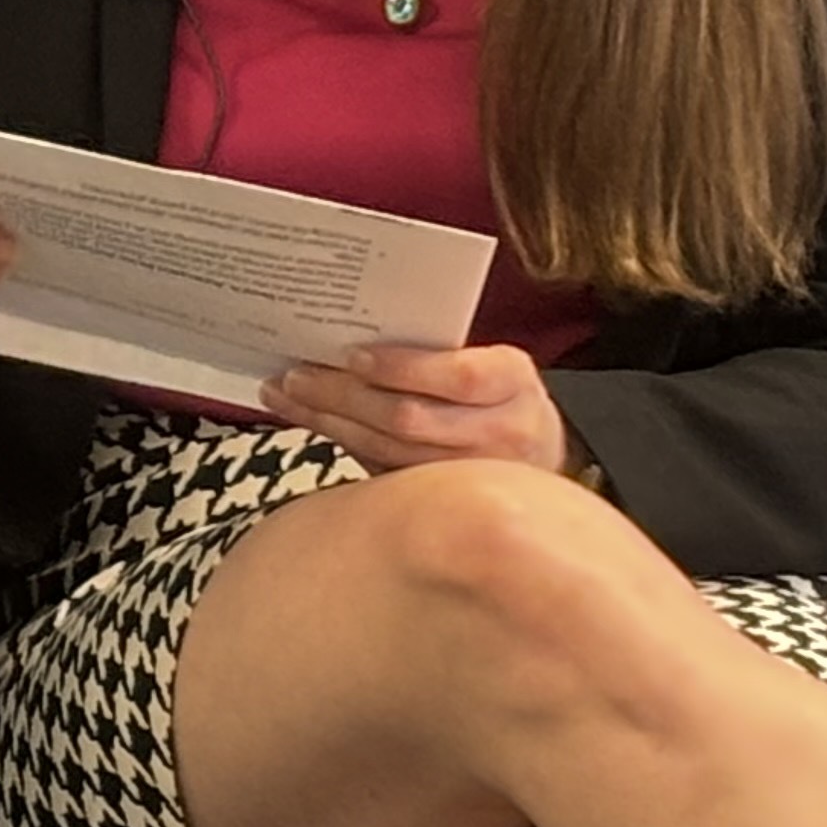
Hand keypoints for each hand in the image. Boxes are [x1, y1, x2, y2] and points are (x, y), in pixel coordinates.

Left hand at [262, 342, 569, 474]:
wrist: (538, 450)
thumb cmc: (500, 394)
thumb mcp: (490, 360)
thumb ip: (437, 350)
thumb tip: (352, 327)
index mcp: (512, 381)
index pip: (458, 375)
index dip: (401, 368)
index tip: (352, 355)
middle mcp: (500, 432)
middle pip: (409, 419)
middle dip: (344, 396)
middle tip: (297, 375)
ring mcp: (474, 474)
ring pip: (388, 451)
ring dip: (330, 422)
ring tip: (287, 395)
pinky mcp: (444, 499)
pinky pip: (381, 470)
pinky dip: (340, 443)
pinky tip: (310, 421)